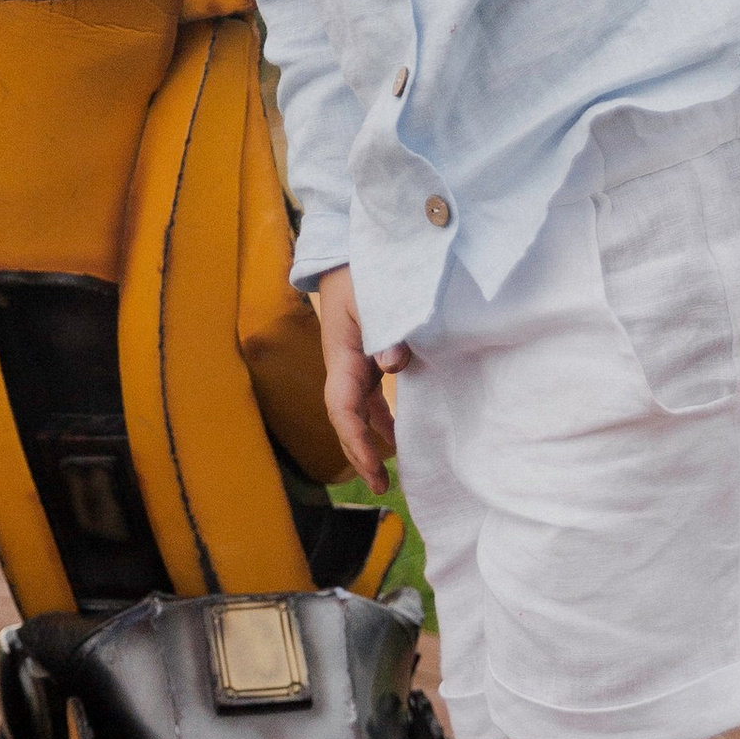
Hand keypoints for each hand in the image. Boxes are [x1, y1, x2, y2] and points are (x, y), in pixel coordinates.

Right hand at [316, 264, 406, 485]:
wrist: (348, 253)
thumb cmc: (363, 270)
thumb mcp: (374, 294)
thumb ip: (386, 328)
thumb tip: (391, 366)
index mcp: (342, 354)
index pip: (342, 407)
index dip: (355, 440)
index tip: (374, 466)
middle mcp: (343, 364)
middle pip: (345, 419)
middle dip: (359, 454)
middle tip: (381, 485)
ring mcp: (352, 363)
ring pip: (356, 411)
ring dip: (369, 440)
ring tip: (389, 470)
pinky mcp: (363, 358)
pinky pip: (368, 397)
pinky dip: (380, 419)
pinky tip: (397, 434)